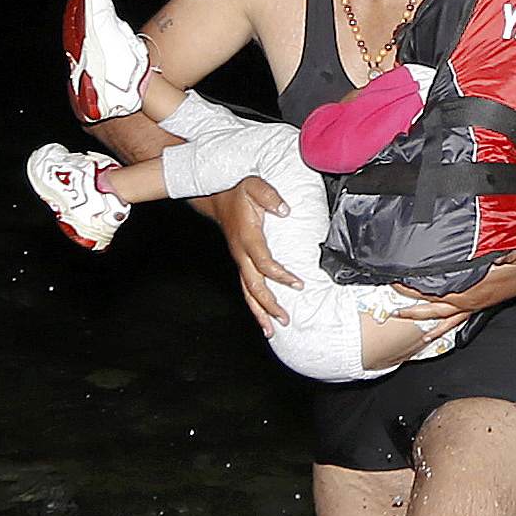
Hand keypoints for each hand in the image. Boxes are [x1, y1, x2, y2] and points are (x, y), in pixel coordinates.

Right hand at [213, 176, 295, 327]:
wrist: (217, 196)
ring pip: (247, 292)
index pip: (263, 263)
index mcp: (247, 238)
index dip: (280, 275)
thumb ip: (269, 196)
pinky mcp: (240, 263)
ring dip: (259, 312)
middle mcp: (241, 253)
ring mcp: (239, 260)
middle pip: (253, 286)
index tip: (298, 283)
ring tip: (272, 330)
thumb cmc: (238, 192)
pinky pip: (246, 287)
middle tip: (285, 318)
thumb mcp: (254, 186)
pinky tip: (263, 318)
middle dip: (269, 304)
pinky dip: (254, 304)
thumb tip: (285, 210)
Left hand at [392, 239, 515, 335]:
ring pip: (444, 315)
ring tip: (402, 318)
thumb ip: (492, 245)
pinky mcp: (482, 302)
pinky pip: (458, 317)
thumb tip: (474, 246)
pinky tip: (432, 332)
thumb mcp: (513, 243)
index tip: (398, 283)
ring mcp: (478, 303)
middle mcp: (474, 299)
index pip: (439, 292)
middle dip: (412, 307)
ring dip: (423, 317)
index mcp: (477, 288)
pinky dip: (442, 325)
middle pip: (436, 308)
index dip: (417, 289)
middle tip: (390, 306)